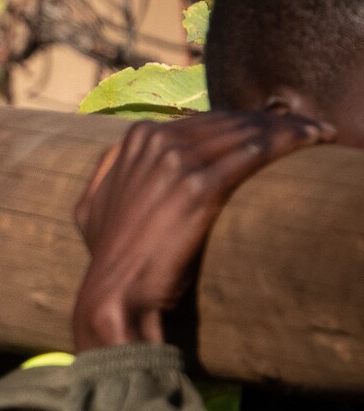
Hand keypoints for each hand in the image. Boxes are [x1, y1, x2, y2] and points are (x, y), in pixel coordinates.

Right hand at [72, 110, 331, 350]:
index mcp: (136, 138)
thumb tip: (125, 152)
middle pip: (231, 120)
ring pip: (248, 130)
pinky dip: (289, 141)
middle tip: (311, 126)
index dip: (243, 121)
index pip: (205, 118)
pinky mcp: (200, 186)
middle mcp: (156, 142)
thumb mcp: (91, 205)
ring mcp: (177, 162)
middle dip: (274, 120)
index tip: (274, 127)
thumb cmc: (110, 255)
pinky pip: (256, 152)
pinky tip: (312, 139)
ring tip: (319, 131)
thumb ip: (111, 169)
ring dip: (290, 127)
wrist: (116, 292)